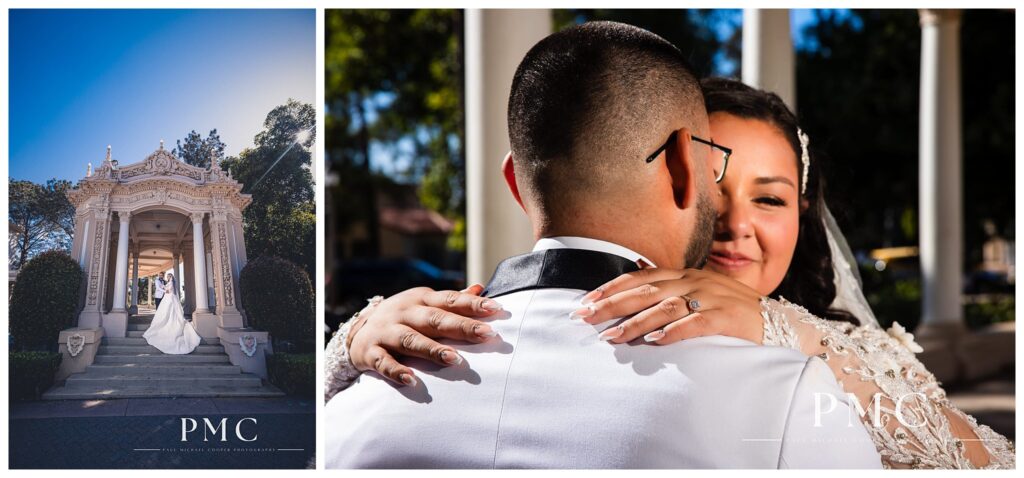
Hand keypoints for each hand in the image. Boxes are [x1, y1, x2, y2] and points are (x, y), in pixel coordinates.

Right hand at [347, 285, 502, 385]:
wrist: (356, 331)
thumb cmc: (402, 318)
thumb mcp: (424, 305)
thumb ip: (452, 300)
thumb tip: (480, 289)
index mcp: (421, 300)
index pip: (450, 300)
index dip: (473, 304)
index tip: (496, 309)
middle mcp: (404, 313)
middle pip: (435, 320)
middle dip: (461, 326)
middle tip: (486, 334)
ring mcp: (386, 332)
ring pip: (411, 340)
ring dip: (433, 349)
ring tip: (455, 359)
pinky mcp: (371, 352)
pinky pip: (384, 362)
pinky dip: (397, 371)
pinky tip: (412, 380)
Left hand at [572, 268, 763, 344]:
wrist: (780, 324)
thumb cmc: (733, 312)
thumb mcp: (700, 292)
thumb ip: (670, 287)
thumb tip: (636, 274)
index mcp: (685, 275)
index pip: (641, 277)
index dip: (612, 287)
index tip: (585, 300)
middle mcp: (695, 281)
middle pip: (645, 291)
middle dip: (612, 304)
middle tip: (585, 318)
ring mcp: (712, 297)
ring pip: (666, 307)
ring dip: (636, 322)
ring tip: (613, 337)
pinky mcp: (728, 317)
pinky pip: (696, 323)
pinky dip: (673, 332)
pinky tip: (655, 341)